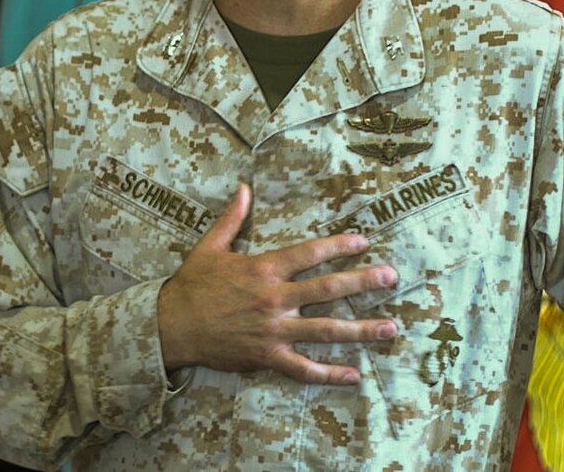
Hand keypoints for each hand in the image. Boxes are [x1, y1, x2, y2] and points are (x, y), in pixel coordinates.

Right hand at [158, 183, 397, 384]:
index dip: (337, 247)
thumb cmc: (192, 284)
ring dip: (360, 329)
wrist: (171, 326)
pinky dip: (329, 373)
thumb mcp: (210, 246)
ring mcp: (273, 331)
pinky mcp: (267, 358)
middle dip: (362, 282)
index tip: (363, 242)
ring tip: (390, 328)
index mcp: (263, 269)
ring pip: (325, 331)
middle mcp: (274, 299)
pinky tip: (354, 375)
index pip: (309, 254)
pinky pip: (303, 369)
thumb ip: (232, 217)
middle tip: (391, 277)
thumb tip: (244, 187)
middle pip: (327, 290)